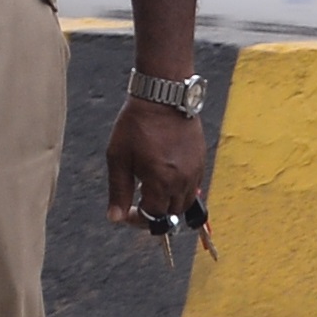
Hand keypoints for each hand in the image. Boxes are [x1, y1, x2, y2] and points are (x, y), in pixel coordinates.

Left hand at [106, 98, 208, 226]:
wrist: (163, 97)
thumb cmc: (137, 124)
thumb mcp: (118, 158)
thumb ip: (118, 191)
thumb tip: (115, 218)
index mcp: (160, 181)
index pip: (153, 217)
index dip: (138, 219)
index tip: (127, 211)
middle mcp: (181, 180)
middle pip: (172, 213)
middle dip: (155, 213)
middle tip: (139, 201)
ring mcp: (194, 171)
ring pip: (186, 202)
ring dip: (170, 203)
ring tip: (153, 189)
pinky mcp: (201, 160)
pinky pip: (194, 186)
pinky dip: (181, 190)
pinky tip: (166, 176)